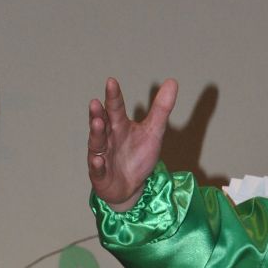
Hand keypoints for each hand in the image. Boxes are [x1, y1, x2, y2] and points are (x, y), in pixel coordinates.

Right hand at [87, 76, 177, 210]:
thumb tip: (172, 81)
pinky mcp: (100, 175)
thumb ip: (161, 109)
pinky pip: (97, 169)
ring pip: (96, 143)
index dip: (113, 96)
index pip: (115, 107)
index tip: (111, 81)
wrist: (130, 186)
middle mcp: (107, 137)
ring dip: (96, 133)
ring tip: (96, 122)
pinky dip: (97, 165)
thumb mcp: (153, 132)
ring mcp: (101, 155)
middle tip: (95, 102)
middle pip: (101, 122)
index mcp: (119, 124)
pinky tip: (98, 161)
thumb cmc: (137, 156)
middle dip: (98, 113)